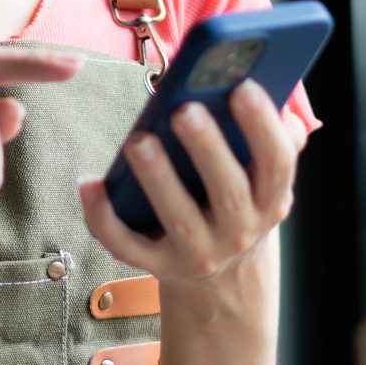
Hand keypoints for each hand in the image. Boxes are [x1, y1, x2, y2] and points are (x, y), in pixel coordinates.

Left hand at [77, 80, 307, 288]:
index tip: (243, 87)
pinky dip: (104, 217)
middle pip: (228, 191)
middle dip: (207, 148)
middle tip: (184, 110)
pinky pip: (127, 245)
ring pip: (178, 218)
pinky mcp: (158, 265)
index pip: (277, 164)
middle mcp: (240, 232)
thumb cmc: (236, 201)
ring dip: (158, 178)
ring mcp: (199, 253)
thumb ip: (274, 136)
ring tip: (139, 140)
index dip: (263, 126)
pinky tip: (89, 182)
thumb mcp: (263, 178)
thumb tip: (271, 90)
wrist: (223, 277)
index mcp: (270, 200)